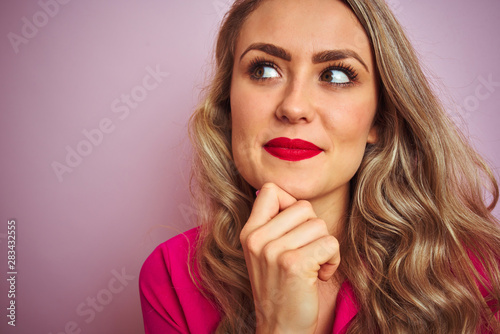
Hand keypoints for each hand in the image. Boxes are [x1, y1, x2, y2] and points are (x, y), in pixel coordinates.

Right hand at [240, 183, 340, 333]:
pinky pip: (329, 243)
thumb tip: (289, 195)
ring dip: (325, 247)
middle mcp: (257, 238)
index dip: (291, 204)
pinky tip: (320, 274)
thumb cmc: (280, 287)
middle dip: (313, 230)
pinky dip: (333, 260)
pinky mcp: (293, 264)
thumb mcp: (264, 253)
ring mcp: (273, 251)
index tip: (294, 229)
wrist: (280, 328)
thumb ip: (273, 224)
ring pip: (319, 225)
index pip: (270, 190)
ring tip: (312, 266)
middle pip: (304, 207)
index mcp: (249, 232)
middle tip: (306, 253)